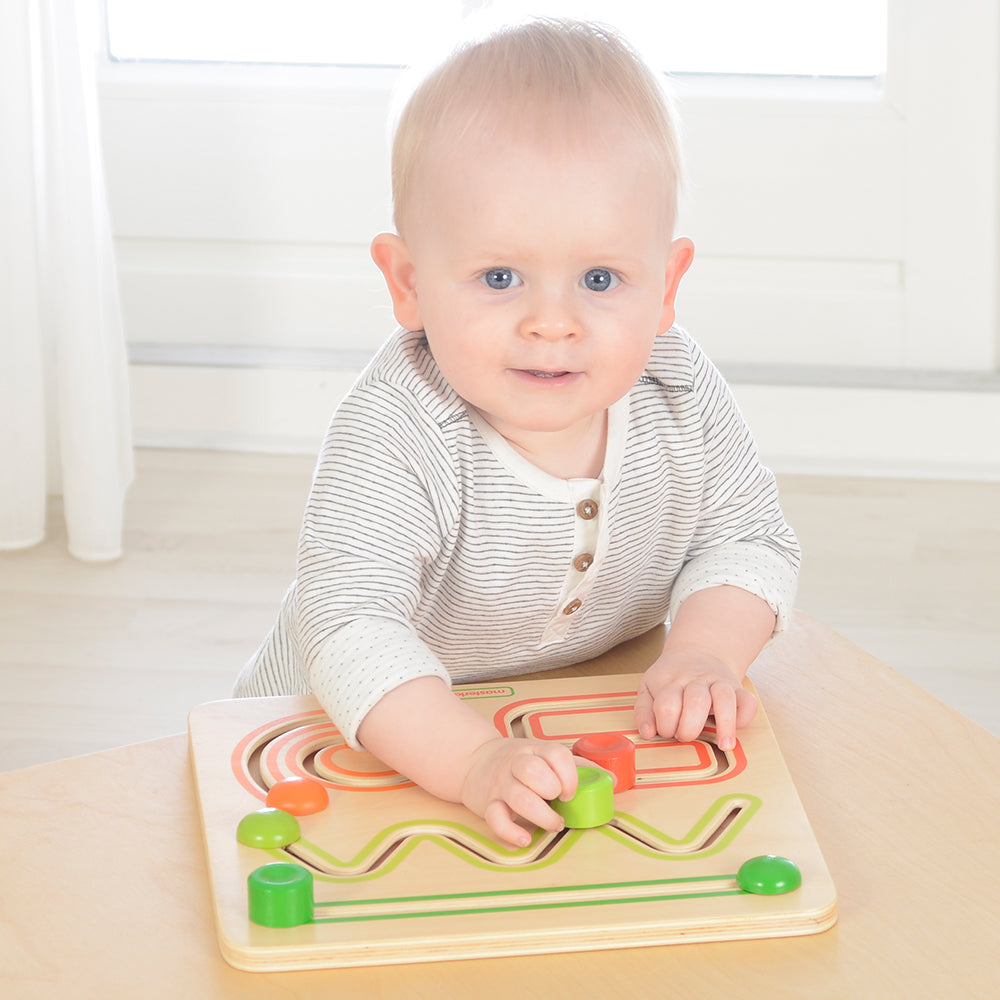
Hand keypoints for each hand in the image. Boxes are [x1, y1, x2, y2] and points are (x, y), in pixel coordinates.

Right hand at [460, 737, 578, 847]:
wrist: (476, 760)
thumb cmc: (520, 763)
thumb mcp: (547, 757)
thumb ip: (578, 767)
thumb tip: (611, 779)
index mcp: (536, 751)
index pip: (555, 754)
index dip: (569, 775)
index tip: (571, 791)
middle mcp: (517, 764)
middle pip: (533, 771)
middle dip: (551, 789)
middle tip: (560, 802)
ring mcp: (501, 784)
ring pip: (518, 797)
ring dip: (541, 815)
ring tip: (553, 823)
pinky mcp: (488, 804)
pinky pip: (495, 818)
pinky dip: (511, 831)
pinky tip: (525, 838)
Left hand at [634, 648, 757, 751]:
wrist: (698, 651)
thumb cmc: (670, 677)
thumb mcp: (649, 687)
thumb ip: (644, 711)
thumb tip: (647, 733)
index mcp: (670, 681)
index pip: (667, 705)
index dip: (665, 725)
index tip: (666, 731)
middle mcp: (696, 680)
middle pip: (696, 702)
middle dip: (690, 728)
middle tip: (685, 736)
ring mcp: (718, 682)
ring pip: (724, 698)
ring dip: (725, 723)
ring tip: (724, 745)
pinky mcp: (737, 688)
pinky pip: (748, 700)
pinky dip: (745, 715)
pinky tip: (738, 727)